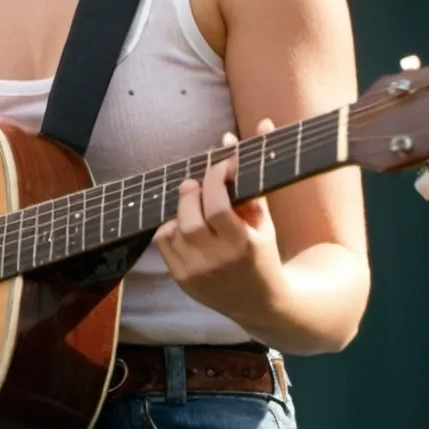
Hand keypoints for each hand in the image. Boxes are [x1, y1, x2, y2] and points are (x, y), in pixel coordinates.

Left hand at [153, 119, 286, 323]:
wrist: (261, 303)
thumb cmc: (263, 250)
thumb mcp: (265, 217)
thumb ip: (255, 174)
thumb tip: (261, 125)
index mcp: (243, 245)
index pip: (217, 205)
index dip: (215, 178)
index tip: (221, 165)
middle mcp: (217, 262)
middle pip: (190, 215)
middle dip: (192, 191)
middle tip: (198, 181)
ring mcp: (196, 273)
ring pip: (173, 227)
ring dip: (181, 208)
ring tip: (194, 201)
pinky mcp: (181, 280)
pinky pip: (163, 241)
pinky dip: (171, 226)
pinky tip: (186, 222)